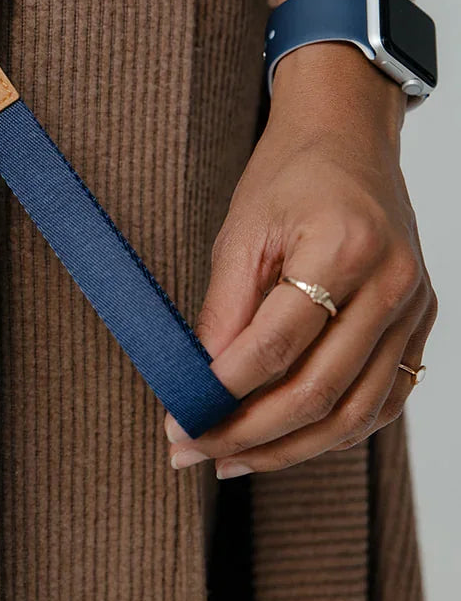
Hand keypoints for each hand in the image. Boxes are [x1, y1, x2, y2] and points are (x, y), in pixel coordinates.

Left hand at [165, 41, 435, 476]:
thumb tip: (204, 383)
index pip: (278, 345)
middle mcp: (390, 283)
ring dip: (288, 450)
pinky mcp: (420, 325)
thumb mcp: (240, 231)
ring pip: (354, 412)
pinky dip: (334, 433)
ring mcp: (414, 308)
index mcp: (343, 248)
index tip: (179, 418)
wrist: (349, 140)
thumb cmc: (290, 177)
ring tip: (231, 460)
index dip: (225, 392)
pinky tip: (286, 444)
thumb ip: (224, 309)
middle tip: (193, 451)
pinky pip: (382, 401)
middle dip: (249, 435)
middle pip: (319, 390)